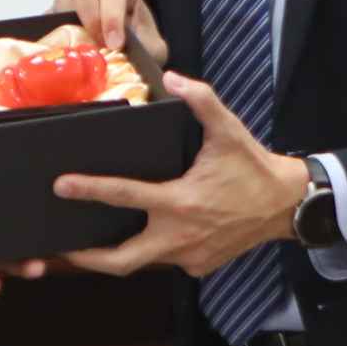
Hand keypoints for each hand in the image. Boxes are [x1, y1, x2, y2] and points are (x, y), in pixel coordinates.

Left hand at [50, 75, 309, 277]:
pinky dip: (158, 248)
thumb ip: (201, 100)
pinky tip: (153, 232)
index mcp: (179, 202)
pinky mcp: (200, 267)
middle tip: (63, 249)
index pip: (124, 196)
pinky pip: (169, 259)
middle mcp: (179, 235)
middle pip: (121, 261)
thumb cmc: (252, 167)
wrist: (285, 205)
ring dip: (122, 251)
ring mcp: (189, 256)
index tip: (61, 186)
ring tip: (98, 239)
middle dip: (87, 259)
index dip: (89, 190)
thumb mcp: (229, 130)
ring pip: (145, 261)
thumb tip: (172, 78)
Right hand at [51, 0, 164, 59]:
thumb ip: (148, 49)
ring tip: (80, 50)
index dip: (112, 15)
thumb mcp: (152, 47)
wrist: (123, 50)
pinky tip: (61, 53)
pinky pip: (45, 20)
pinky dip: (50, 35)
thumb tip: (131, 57)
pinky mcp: (51, 15)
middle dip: (89, 14)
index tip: (114, 43)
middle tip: (95, 43)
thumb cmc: (138, 41)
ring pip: (61, 0)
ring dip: (69, 25)